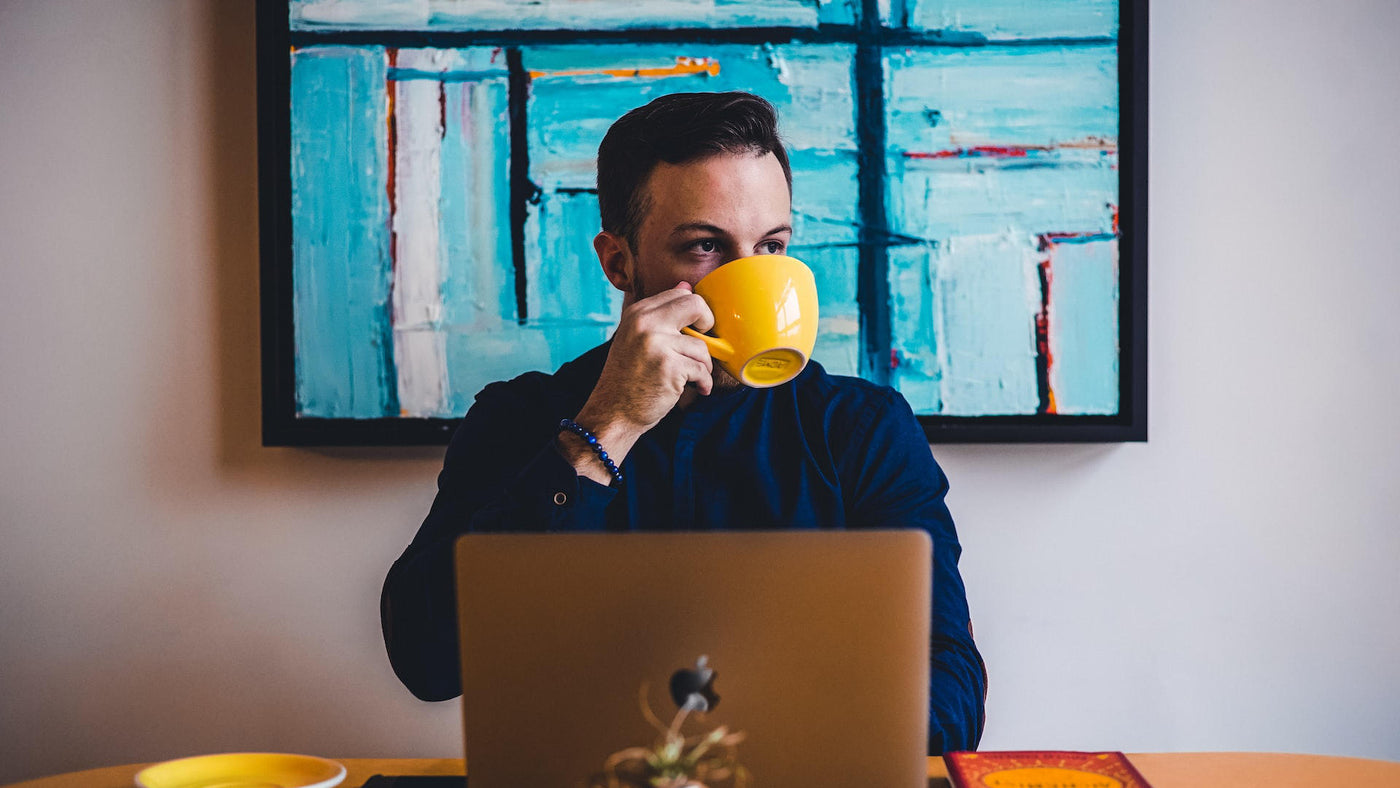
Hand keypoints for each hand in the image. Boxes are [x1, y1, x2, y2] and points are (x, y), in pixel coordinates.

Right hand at [560, 283, 713, 479]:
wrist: (613, 412)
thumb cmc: (629, 378)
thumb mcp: (637, 338)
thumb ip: (660, 314)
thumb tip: (686, 286)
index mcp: (638, 313)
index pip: (680, 294)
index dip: (695, 311)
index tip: (696, 329)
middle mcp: (646, 323)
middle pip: (696, 305)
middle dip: (708, 324)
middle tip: (702, 345)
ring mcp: (657, 344)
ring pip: (702, 346)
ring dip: (703, 366)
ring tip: (693, 378)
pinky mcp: (670, 367)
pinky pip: (702, 370)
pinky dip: (704, 383)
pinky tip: (697, 389)